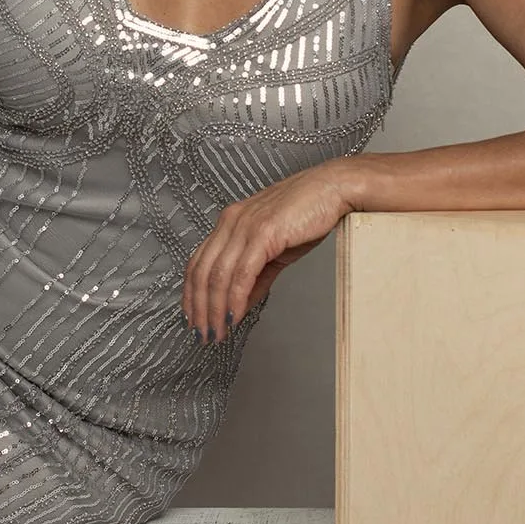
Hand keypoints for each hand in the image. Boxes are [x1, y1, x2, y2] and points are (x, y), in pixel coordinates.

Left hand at [183, 162, 353, 343]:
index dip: (191, 295)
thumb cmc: (307, 213)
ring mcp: (245, 225)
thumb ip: (255, 277)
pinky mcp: (264, 232)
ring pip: (219, 275)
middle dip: (199, 309)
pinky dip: (235, 298)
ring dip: (215, 310)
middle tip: (203, 334)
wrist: (333, 189)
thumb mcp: (274, 249)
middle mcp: (231, 221)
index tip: (193, 319)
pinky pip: (242, 272)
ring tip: (217, 332)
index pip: (198, 262)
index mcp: (230, 222)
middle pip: (202, 272)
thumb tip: (241, 303)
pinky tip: (235, 316)